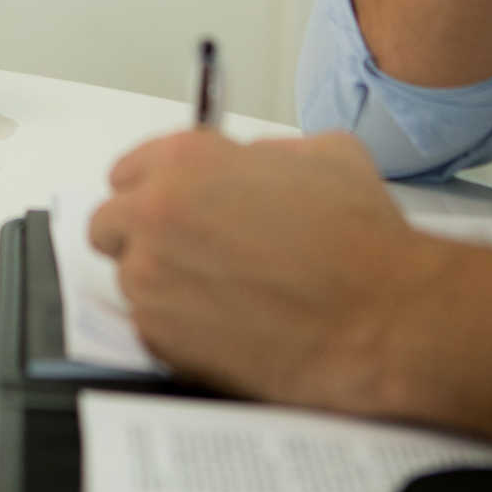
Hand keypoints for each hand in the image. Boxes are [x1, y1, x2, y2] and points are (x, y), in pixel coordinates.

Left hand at [87, 130, 439, 415]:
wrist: (383, 317)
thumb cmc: (362, 238)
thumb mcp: (323, 154)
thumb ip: (264, 153)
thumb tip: (246, 168)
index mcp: (187, 159)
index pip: (129, 171)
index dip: (155, 189)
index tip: (171, 206)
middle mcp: (156, 213)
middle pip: (109, 224)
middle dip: (141, 236)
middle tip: (185, 253)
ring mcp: (152, 278)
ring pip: (130, 278)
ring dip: (163, 284)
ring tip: (222, 295)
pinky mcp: (161, 337)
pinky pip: (150, 327)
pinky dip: (178, 328)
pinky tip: (227, 326)